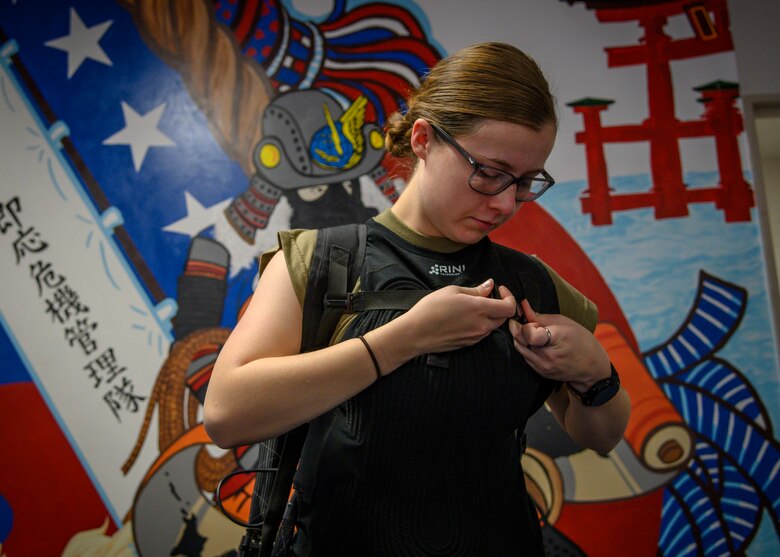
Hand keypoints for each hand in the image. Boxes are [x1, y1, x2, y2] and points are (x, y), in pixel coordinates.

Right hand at [399, 278, 515, 353]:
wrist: (415, 333)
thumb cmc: (430, 310)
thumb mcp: (452, 291)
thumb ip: (475, 290)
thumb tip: (489, 286)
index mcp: (479, 309)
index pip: (509, 307)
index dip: (509, 297)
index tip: (500, 290)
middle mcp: (481, 325)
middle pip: (503, 317)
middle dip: (499, 306)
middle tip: (488, 297)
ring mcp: (475, 337)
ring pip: (492, 326)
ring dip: (489, 316)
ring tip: (473, 307)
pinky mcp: (468, 344)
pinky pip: (481, 333)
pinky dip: (479, 324)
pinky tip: (465, 318)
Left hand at [499, 287, 609, 388]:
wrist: (592, 367)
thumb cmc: (581, 340)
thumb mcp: (564, 322)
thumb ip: (539, 316)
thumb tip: (522, 306)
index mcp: (557, 340)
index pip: (529, 334)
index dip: (526, 326)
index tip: (531, 322)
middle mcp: (548, 356)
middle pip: (521, 340)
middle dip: (520, 330)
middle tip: (529, 325)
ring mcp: (544, 367)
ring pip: (520, 349)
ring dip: (521, 339)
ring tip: (534, 334)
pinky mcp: (541, 373)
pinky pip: (525, 357)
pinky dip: (526, 348)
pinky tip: (537, 344)